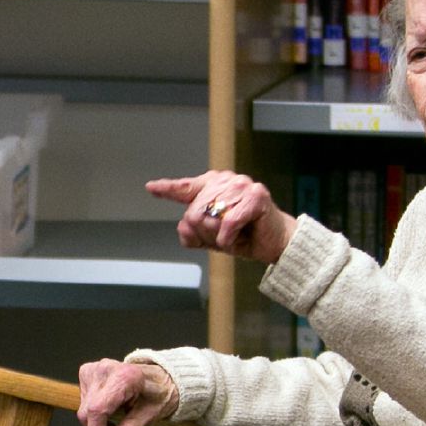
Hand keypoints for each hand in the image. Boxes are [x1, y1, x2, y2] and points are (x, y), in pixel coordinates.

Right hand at [77, 357, 177, 425]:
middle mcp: (106, 369)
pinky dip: (95, 415)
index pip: (98, 409)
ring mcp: (95, 369)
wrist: (158, 376)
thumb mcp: (151, 414)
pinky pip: (84, 402)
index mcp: (125, 376)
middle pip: (89, 411)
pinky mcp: (88, 372)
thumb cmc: (158, 391)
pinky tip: (110, 416)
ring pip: (84, 409)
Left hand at [145, 169, 295, 262]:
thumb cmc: (244, 236)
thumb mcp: (211, 238)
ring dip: (219, 237)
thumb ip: (192, 232)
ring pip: (210, 218)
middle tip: (224, 238)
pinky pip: (228, 223)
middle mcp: (225, 181)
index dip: (168, 189)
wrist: (274, 243)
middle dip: (205, 233)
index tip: (152, 187)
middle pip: (194, 213)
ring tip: (235, 235)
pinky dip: (229, 238)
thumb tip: (184, 227)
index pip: (185, 188)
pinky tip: (238, 239)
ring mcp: (241, 185)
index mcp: (213, 186)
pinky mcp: (255, 196)